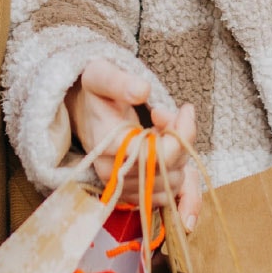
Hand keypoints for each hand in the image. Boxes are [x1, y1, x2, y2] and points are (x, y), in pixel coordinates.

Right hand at [65, 58, 201, 228]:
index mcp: (107, 144)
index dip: (180, 133)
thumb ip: (119, 82)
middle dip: (182, 141)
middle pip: (169, 171)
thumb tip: (142, 91)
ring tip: (167, 131)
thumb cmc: (96, 95)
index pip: (155, 155)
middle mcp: (113, 173)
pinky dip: (180, 173)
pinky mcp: (133, 194)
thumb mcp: (101, 77)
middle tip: (175, 116)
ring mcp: (123, 187)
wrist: (86, 115)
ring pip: (174, 182)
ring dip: (181, 156)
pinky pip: (170, 196)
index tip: (184, 109)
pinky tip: (170, 149)